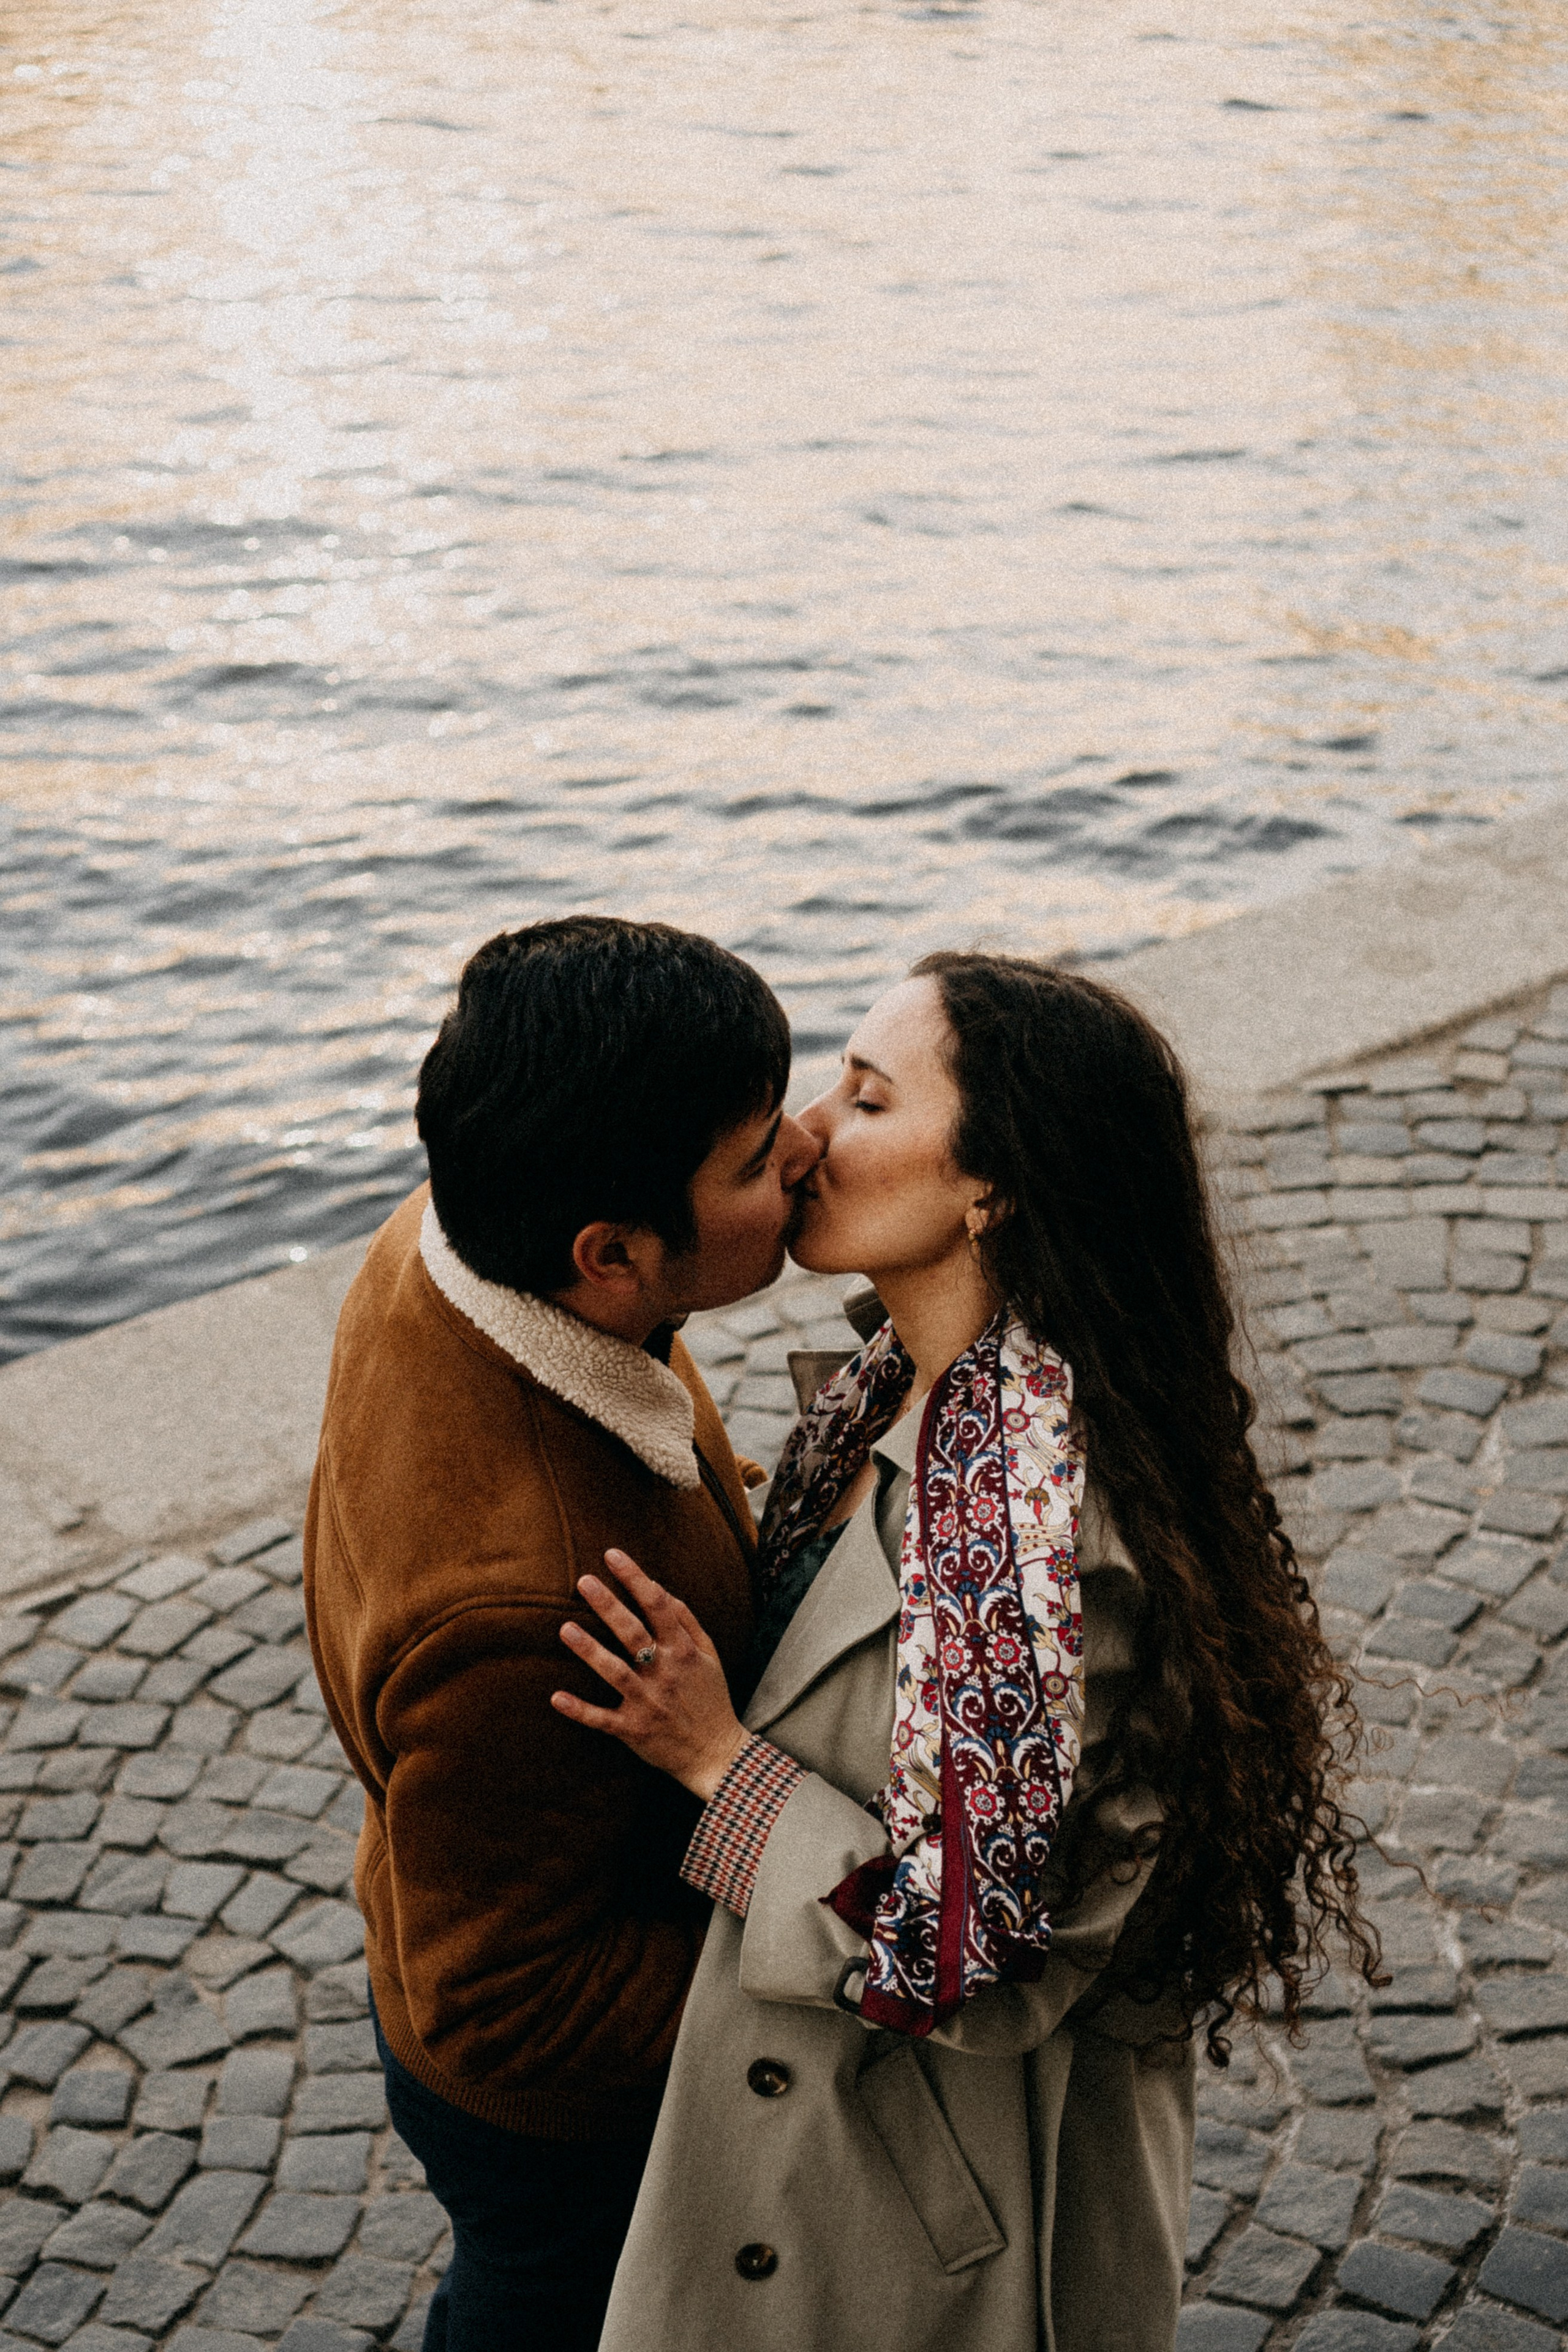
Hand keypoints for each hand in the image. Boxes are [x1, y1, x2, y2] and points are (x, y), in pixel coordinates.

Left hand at [552, 1549, 746, 1802]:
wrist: (716, 1753)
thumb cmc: (710, 1697)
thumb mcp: (709, 1655)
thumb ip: (686, 1620)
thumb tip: (658, 1587)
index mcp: (683, 1651)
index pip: (659, 1606)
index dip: (635, 1578)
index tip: (612, 1555)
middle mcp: (665, 1674)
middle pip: (633, 1633)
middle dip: (609, 1606)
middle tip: (583, 1581)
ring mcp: (647, 1703)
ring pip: (616, 1672)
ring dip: (590, 1651)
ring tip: (565, 1629)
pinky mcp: (633, 1730)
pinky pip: (602, 1719)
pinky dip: (580, 1710)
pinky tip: (556, 1697)